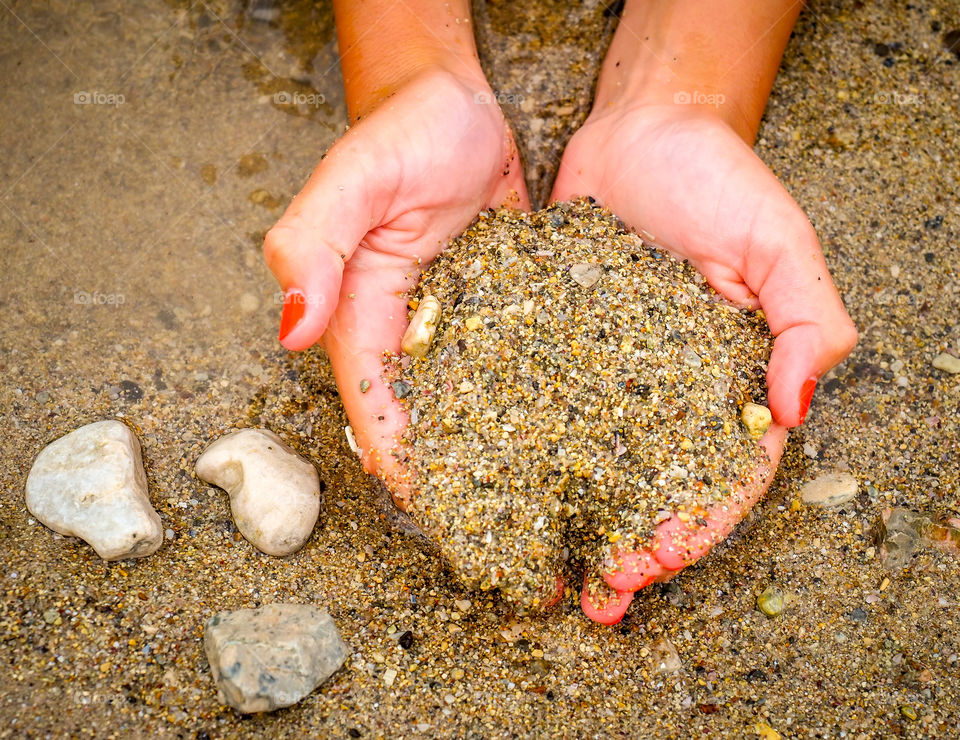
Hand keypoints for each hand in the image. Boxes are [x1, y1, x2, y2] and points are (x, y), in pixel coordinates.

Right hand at [263, 66, 528, 497]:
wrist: (456, 103)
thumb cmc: (403, 131)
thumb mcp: (357, 178)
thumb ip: (315, 245)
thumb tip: (291, 328)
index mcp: (363, 312)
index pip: (374, 402)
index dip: (399, 461)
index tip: (434, 514)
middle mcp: (406, 326)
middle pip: (421, 414)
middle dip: (449, 470)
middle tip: (494, 527)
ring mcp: (453, 319)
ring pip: (467, 397)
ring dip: (492, 445)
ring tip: (538, 496)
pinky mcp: (495, 305)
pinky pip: (506, 360)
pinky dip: (527, 395)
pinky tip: (565, 427)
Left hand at [551, 104, 855, 622]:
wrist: (642, 130)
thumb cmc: (719, 180)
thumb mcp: (778, 242)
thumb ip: (807, 319)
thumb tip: (793, 409)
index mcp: (729, 382)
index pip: (723, 474)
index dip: (695, 524)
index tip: (656, 558)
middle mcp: (666, 390)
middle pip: (653, 487)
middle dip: (630, 544)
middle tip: (598, 592)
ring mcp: (608, 375)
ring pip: (594, 465)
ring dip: (575, 522)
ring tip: (550, 568)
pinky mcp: (554, 348)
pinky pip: (539, 408)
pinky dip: (526, 455)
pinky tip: (501, 490)